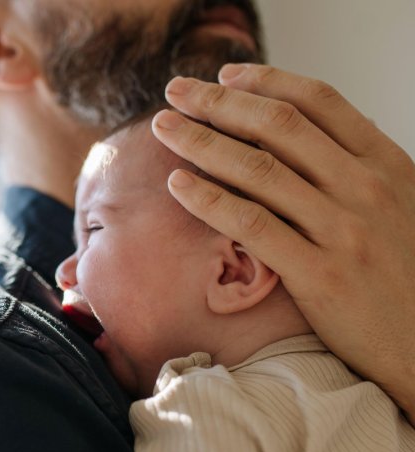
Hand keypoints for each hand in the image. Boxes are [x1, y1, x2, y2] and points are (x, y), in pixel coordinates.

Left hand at [150, 64, 414, 422]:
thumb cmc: (397, 270)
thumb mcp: (393, 203)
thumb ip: (348, 167)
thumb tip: (287, 133)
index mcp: (385, 162)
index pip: (319, 101)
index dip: (266, 81)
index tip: (225, 74)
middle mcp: (365, 187)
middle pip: (278, 126)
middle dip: (218, 102)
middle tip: (177, 91)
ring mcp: (344, 230)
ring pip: (258, 169)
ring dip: (201, 141)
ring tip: (163, 127)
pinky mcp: (320, 274)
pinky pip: (252, 225)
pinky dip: (209, 199)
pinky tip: (177, 184)